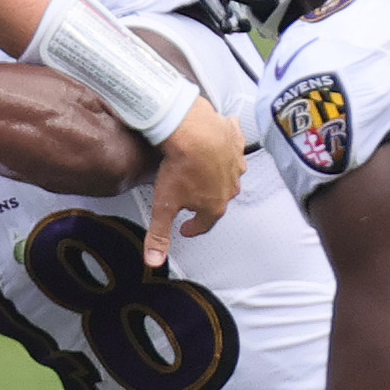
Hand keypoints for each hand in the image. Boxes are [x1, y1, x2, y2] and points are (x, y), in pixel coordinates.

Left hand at [144, 100, 245, 266]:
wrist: (193, 130)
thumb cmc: (182, 166)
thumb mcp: (164, 205)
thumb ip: (160, 234)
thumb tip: (154, 259)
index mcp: (215, 205)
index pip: (204, 224)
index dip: (192, 227)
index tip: (185, 228)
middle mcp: (230, 186)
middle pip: (217, 198)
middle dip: (204, 199)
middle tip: (191, 196)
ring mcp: (235, 163)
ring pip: (228, 173)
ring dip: (216, 174)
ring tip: (201, 169)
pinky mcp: (235, 140)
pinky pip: (233, 145)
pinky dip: (225, 146)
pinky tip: (215, 143)